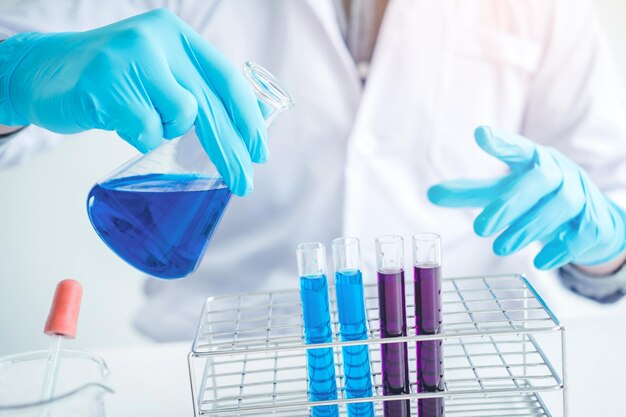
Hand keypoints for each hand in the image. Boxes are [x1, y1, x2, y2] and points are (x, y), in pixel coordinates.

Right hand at [0, 9, 266, 195]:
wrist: (42, 70)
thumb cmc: (110, 77)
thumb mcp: (157, 68)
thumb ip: (194, 86)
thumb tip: (246, 127)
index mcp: (176, 34)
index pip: (226, 78)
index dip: (248, 118)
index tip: (260, 151)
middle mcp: (157, 40)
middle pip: (209, 105)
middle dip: (231, 151)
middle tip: (244, 183)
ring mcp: (130, 60)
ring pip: (180, 119)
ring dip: (164, 131)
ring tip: (138, 114)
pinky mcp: (107, 87)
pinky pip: (147, 132)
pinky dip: (139, 137)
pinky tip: (118, 119)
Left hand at [428, 126, 625, 269]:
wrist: (592, 219)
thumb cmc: (538, 199)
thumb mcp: (506, 192)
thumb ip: (471, 193)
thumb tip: (431, 194)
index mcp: (535, 161)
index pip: (519, 148)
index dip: (501, 142)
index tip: (480, 134)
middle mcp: (560, 173)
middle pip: (540, 180)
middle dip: (510, 204)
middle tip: (479, 229)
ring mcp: (581, 196)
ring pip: (561, 206)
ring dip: (529, 228)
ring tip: (500, 247)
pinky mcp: (595, 222)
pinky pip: (584, 233)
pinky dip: (562, 249)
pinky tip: (540, 262)